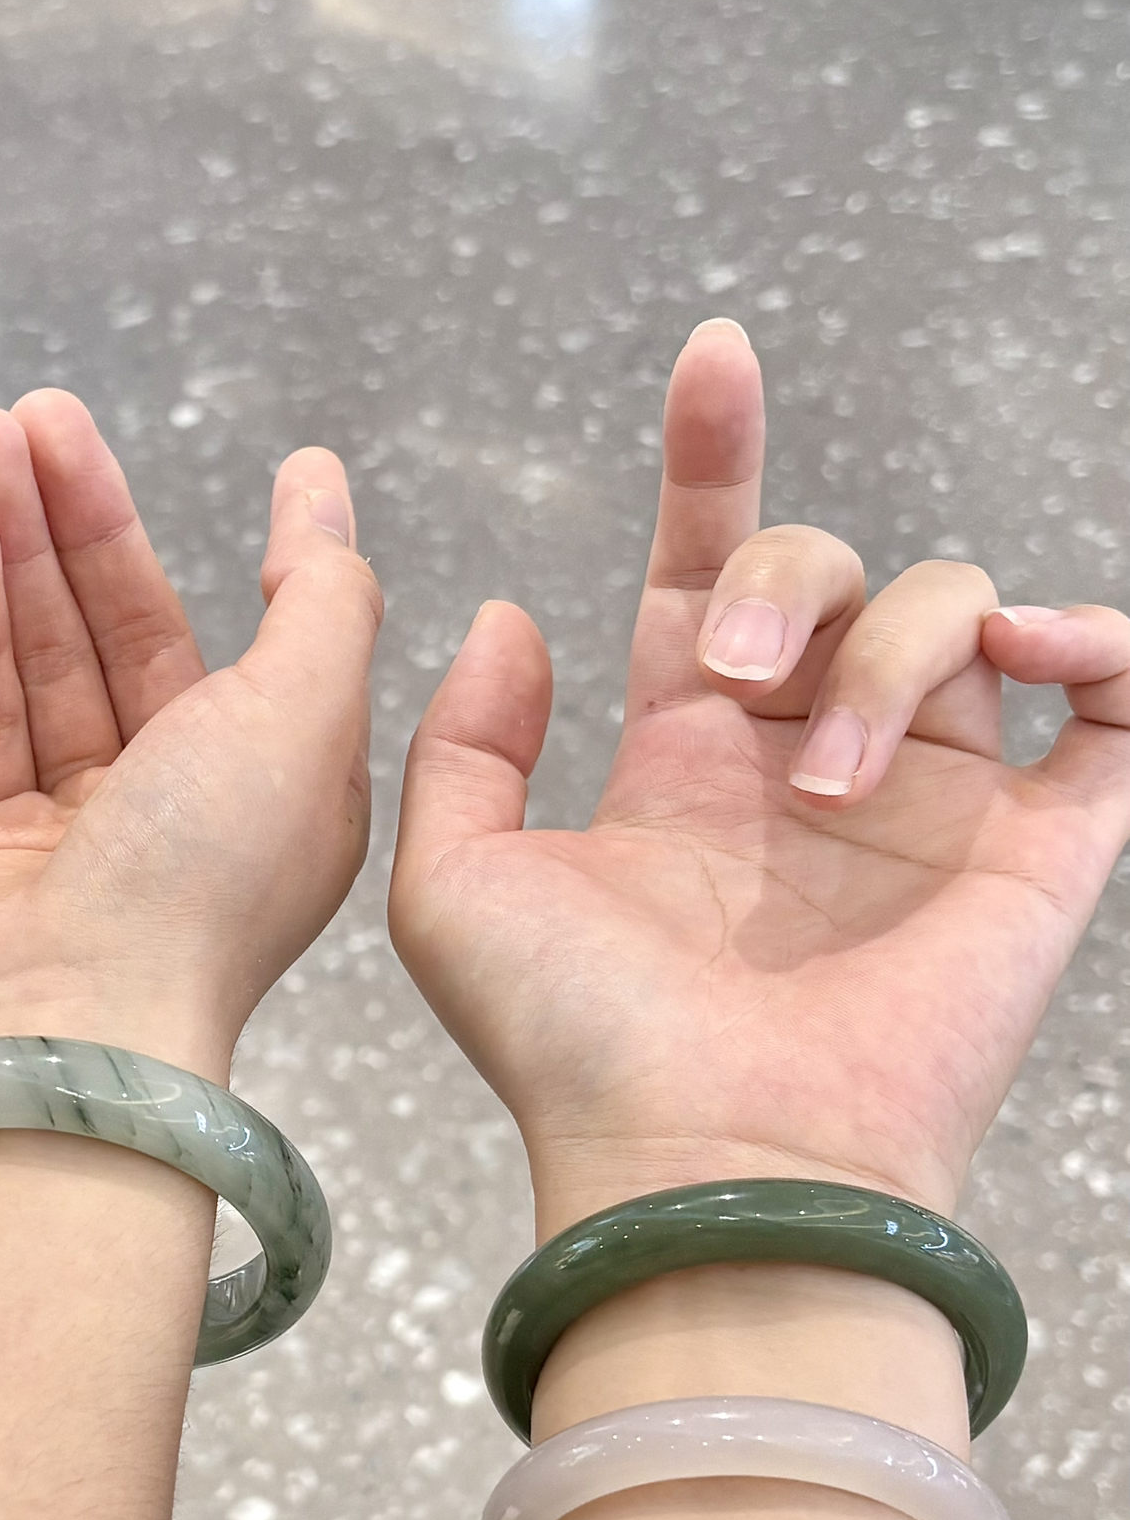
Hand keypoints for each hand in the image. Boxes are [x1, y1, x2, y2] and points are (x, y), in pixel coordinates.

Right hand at [0, 390, 381, 1082]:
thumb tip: (326, 495)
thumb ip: (320, 598)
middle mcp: (188, 801)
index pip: (266, 635)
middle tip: (32, 412)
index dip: (262, 540)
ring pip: (51, 660)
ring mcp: (85, 825)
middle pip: (135, 632)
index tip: (266, 455)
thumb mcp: (304, 717)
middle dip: (86, 521)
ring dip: (19, 548)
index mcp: (287, 782)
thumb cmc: (204, 880)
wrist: (70, 1026)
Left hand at [389, 319, 1129, 1235]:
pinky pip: (1113, 708)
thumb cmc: (575, 1046)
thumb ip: (465, 741)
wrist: (709, 1164)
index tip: (712, 355)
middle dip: (782, 579)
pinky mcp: (1036, 855)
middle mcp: (806, 766)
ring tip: (828, 784)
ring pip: (957, 609)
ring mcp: (929, 807)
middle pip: (831, 571)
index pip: (707, 571)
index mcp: (683, 763)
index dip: (712, 462)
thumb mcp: (455, 884)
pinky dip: (1100, 650)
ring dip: (893, 654)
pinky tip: (1042, 658)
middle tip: (732, 682)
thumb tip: (515, 614)